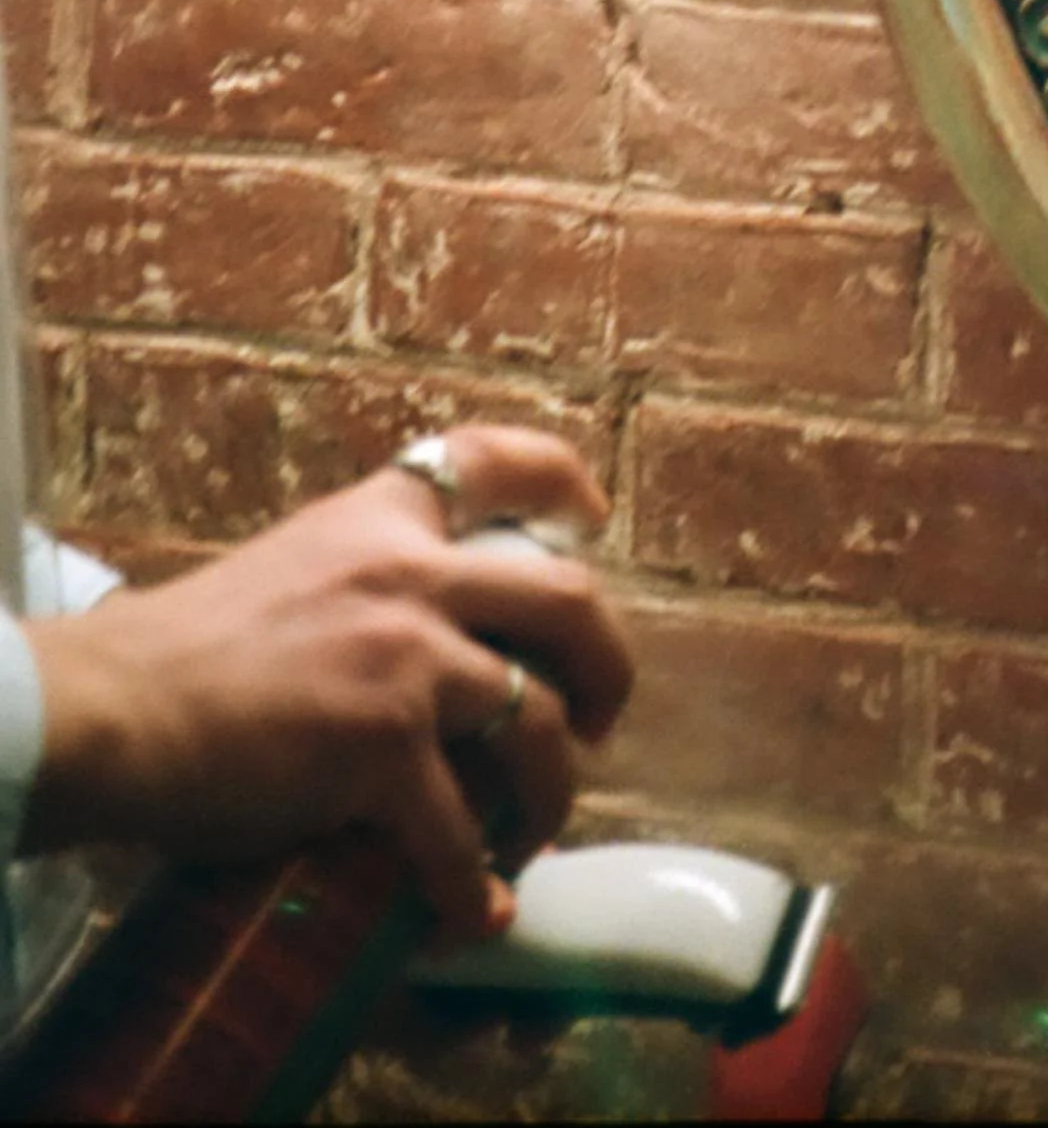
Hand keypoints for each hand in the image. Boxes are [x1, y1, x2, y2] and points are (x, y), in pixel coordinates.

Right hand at [20, 425, 633, 945]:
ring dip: (553, 791)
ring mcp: (407, 658)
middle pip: (566, 600)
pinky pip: (461, 834)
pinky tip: (471, 913)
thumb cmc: (179, 653)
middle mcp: (410, 574)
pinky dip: (473, 885)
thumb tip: (418, 654)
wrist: (115, 706)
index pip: (488, 460)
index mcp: (379, 521)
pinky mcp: (384, 746)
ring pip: (540, 723)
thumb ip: (361, 588)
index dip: (557, 480)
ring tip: (532, 832)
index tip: (589, 515)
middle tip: (599, 715)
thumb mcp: (289, 572)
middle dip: (607, 664)